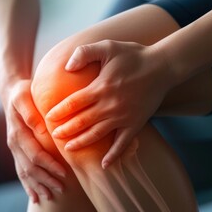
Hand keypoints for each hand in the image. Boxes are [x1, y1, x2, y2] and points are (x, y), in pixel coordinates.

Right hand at [1, 79, 65, 201]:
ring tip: (50, 197)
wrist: (11, 93)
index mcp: (18, 133)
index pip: (35, 154)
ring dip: (37, 186)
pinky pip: (20, 172)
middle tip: (62, 189)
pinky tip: (34, 196)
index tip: (64, 173)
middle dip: (46, 180)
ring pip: (25, 173)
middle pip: (30, 168)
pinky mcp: (16, 152)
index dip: (49, 165)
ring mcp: (14, 149)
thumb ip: (30, 112)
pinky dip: (27, 185)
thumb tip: (41, 128)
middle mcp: (14, 144)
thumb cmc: (23, 93)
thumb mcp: (24, 97)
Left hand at [46, 40, 173, 168]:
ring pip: (97, 135)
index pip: (72, 103)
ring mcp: (123, 117)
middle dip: (65, 131)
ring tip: (69, 149)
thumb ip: (84, 53)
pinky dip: (113, 155)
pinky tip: (104, 165)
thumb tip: (66, 67)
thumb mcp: (107, 46)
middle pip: (81, 122)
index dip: (58, 112)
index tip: (48, 117)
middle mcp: (109, 106)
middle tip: (54, 136)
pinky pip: (122, 144)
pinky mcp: (135, 124)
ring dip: (81, 143)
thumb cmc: (133, 55)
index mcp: (100, 88)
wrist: (163, 66)